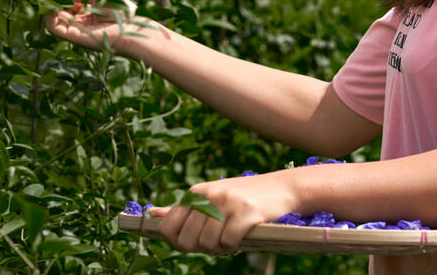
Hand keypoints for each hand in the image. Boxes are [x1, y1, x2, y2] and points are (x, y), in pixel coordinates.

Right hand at [42, 0, 155, 53]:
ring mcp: (75, 30)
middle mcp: (77, 21)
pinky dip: (50, 15)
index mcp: (84, 11)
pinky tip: (54, 2)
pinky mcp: (73, 37)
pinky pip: (54, 27)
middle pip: (56, 8)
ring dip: (48, 3)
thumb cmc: (120, 10)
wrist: (132, 27)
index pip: (64, 1)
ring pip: (52, 18)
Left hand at [153, 170, 299, 254]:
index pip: (169, 225)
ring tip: (229, 239)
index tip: (192, 243)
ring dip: (218, 248)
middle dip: (200, 248)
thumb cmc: (244, 196)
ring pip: (208, 243)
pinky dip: (233, 246)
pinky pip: (228, 242)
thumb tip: (153, 214)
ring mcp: (227, 203)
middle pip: (187, 239)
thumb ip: (185, 208)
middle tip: (215, 243)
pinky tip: (240, 237)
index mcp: (197, 192)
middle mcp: (209, 195)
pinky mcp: (246, 212)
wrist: (283, 188)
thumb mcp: (212, 196)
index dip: (177, 241)